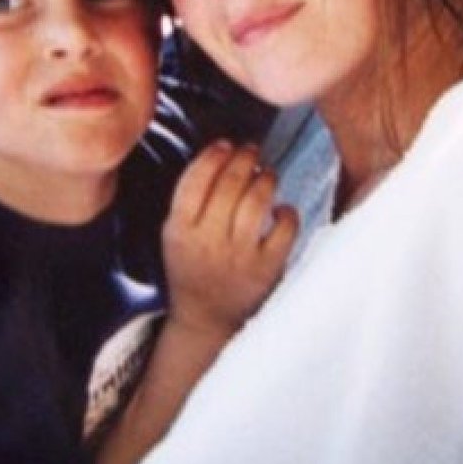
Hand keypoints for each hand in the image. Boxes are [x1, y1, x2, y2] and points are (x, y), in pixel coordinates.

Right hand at [163, 140, 298, 340]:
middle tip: (251, 151)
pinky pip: (285, 229)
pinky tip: (281, 210)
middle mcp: (208, 242)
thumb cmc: (193, 266)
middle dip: (243, 159)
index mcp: (180, 231)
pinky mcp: (267, 269)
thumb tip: (223, 152)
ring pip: (257, 201)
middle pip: (229, 184)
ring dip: (266, 178)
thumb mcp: (175, 233)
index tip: (224, 145)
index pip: (195, 181)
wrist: (205, 319)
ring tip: (267, 174)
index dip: (212, 155)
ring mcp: (239, 257)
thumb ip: (191, 197)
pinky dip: (287, 212)